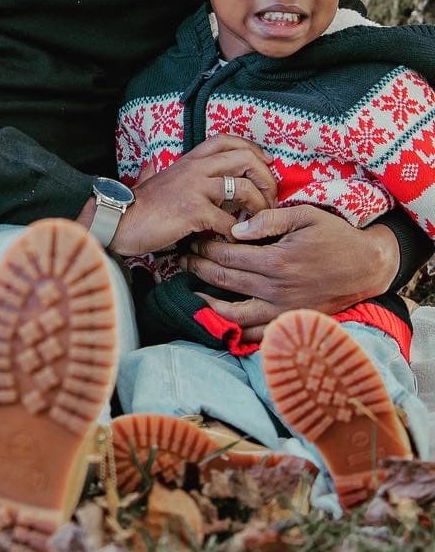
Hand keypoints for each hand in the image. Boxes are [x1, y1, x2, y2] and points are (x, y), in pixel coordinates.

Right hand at [107, 135, 277, 256]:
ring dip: (259, 208)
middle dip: (266, 179)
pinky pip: (230, 222)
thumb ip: (153, 171)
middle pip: (245, 159)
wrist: (119, 220)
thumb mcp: (149, 181)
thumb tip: (150, 165)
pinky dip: (237, 234)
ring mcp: (196, 189)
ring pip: (244, 188)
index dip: (252, 149)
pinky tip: (234, 241)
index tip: (265, 165)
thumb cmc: (137, 206)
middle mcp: (195, 169)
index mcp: (189, 160)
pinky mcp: (195, 212)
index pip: (227, 140)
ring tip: (257, 223)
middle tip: (269, 199)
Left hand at [182, 204, 400, 342]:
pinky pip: (259, 335)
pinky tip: (220, 322)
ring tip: (192, 292)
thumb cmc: (335, 236)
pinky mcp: (293, 322)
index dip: (205, 248)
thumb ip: (268, 220)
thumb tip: (236, 230)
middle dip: (199, 270)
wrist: (368, 267)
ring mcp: (285, 310)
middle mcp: (277, 290)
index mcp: (277, 261)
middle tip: (182, 260)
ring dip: (209, 304)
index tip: (191, 240)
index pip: (227, 256)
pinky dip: (236, 331)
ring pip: (235, 314)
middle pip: (225, 282)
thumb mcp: (305, 216)